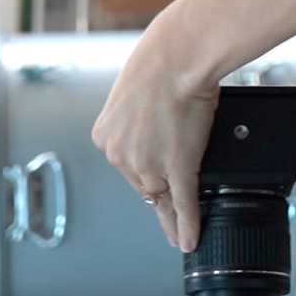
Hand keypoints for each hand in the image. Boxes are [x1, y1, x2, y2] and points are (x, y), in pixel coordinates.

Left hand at [90, 46, 218, 252]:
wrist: (178, 58)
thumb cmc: (159, 64)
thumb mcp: (133, 95)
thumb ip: (137, 120)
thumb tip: (154, 130)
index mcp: (105, 136)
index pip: (126, 167)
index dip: (143, 178)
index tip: (150, 192)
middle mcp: (121, 154)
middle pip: (143, 184)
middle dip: (157, 200)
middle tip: (167, 224)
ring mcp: (150, 163)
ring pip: (161, 198)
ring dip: (172, 221)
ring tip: (179, 236)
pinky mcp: (178, 165)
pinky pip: (183, 202)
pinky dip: (188, 223)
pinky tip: (191, 237)